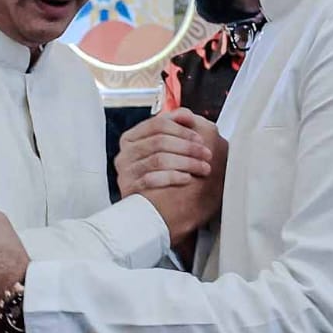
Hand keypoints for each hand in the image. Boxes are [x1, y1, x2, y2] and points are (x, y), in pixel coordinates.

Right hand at [118, 109, 226, 248]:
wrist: (155, 217)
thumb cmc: (166, 182)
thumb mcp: (170, 152)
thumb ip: (176, 130)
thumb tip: (187, 115)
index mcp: (132, 139)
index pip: (158, 123)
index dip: (183, 129)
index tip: (200, 139)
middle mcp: (125, 154)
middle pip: (159, 140)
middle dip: (188, 147)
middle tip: (207, 155)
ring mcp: (125, 171)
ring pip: (159, 158)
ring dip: (186, 162)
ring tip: (203, 168)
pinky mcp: (130, 189)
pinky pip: (153, 178)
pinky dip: (174, 176)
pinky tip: (187, 179)